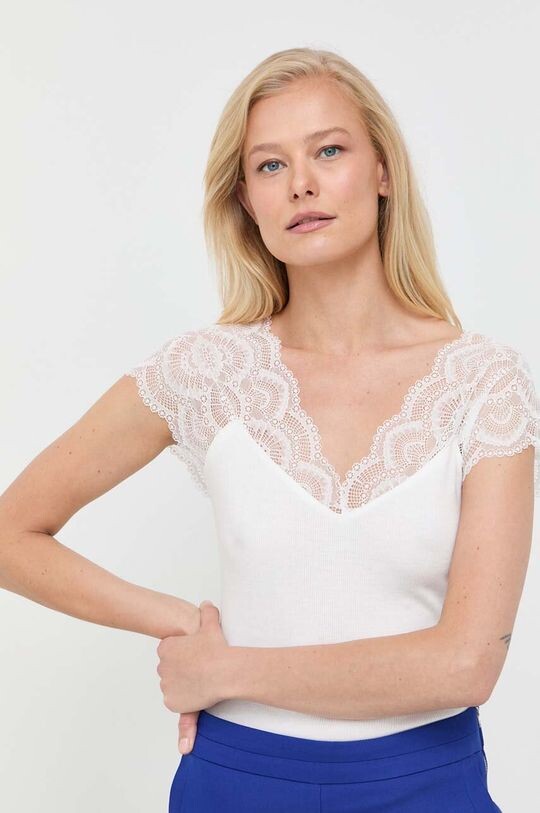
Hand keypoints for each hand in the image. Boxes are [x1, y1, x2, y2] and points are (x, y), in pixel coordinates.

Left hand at [156, 600, 228, 752]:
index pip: (169, 651)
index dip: (184, 654)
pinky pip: (176, 701)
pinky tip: (198, 693)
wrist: (224, 672)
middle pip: (170, 669)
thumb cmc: (217, 649)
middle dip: (182, 670)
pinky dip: (184, 700)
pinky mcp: (171, 702)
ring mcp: (166, 685)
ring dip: (183, 684)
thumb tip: (206, 605)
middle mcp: (162, 666)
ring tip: (201, 681)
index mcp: (166, 647)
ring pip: (173, 685)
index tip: (196, 656)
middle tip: (200, 670)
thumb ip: (207, 613)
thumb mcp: (211, 625)